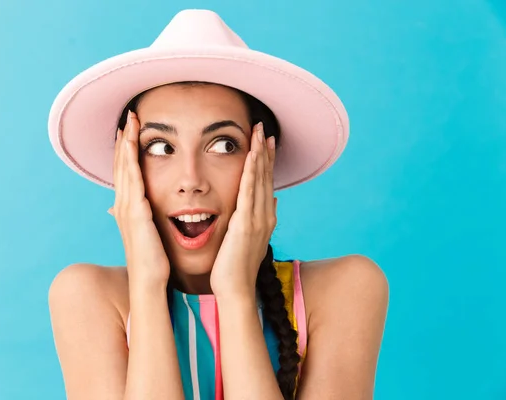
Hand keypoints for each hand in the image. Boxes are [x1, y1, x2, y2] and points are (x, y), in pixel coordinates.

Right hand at [108, 111, 170, 289]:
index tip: (131, 131)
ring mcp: (127, 208)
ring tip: (130, 122)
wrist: (150, 281)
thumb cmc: (153, 261)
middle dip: (125, 140)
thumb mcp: (148, 235)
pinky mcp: (135, 212)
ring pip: (124, 168)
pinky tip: (133, 145)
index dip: (127, 151)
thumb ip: (144, 219)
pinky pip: (132, 180)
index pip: (126, 172)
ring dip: (127, 143)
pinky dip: (131, 160)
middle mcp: (123, 205)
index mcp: (128, 209)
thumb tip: (143, 210)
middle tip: (129, 117)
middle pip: (122, 165)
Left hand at [210, 122, 276, 296]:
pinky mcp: (246, 223)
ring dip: (260, 154)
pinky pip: (248, 192)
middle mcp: (265, 215)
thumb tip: (270, 200)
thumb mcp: (249, 239)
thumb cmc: (235, 267)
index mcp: (264, 218)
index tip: (265, 142)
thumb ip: (258, 218)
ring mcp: (257, 219)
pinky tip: (251, 155)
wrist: (235, 289)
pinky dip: (251, 172)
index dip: (266, 161)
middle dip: (265, 151)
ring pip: (259, 180)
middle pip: (266, 176)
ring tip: (259, 133)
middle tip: (263, 127)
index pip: (265, 183)